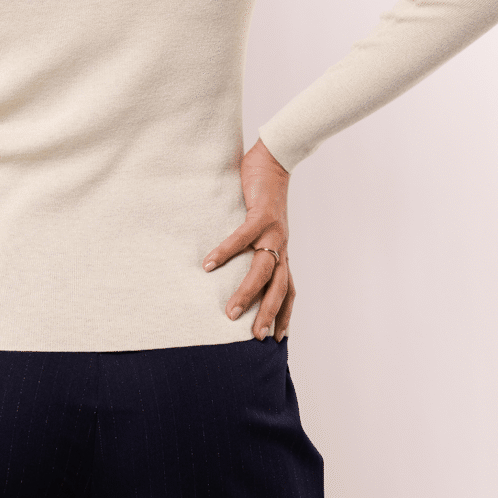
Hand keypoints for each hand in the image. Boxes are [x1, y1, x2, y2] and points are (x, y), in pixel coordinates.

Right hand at [203, 138, 294, 341]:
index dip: (285, 313)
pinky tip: (208, 264)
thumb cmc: (264, 192)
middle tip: (254, 338)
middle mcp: (281, 245)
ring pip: (264, 270)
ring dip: (247, 292)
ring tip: (229, 312)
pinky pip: (244, 237)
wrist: (275, 158)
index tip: (278, 339)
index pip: (289, 288)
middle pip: (280, 287)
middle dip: (269, 314)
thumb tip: (232, 259)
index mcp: (282, 250)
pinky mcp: (262, 214)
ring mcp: (274, 231)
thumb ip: (252, 242)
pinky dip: (226, 252)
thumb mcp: (262, 224)